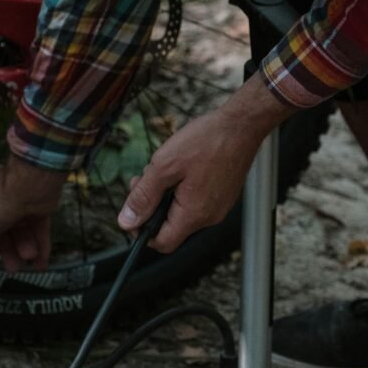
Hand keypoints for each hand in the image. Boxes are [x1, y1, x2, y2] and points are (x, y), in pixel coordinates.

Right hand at [0, 155, 67, 271]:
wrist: (28, 189)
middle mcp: (0, 198)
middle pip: (2, 230)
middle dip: (8, 250)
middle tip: (11, 265)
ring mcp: (20, 201)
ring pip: (22, 230)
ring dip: (25, 248)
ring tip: (28, 257)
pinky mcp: (39, 205)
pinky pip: (39, 228)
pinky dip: (41, 245)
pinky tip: (41, 260)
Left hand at [118, 73, 295, 252]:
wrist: (241, 125)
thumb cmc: (207, 141)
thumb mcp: (165, 165)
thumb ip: (144, 196)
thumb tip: (126, 221)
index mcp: (194, 214)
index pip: (162, 242)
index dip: (141, 230)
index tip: (134, 207)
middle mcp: (209, 217)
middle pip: (171, 227)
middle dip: (152, 206)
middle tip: (145, 178)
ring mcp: (219, 206)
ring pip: (182, 212)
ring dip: (166, 195)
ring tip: (165, 167)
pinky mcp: (224, 195)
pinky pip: (196, 201)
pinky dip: (182, 189)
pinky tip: (182, 167)